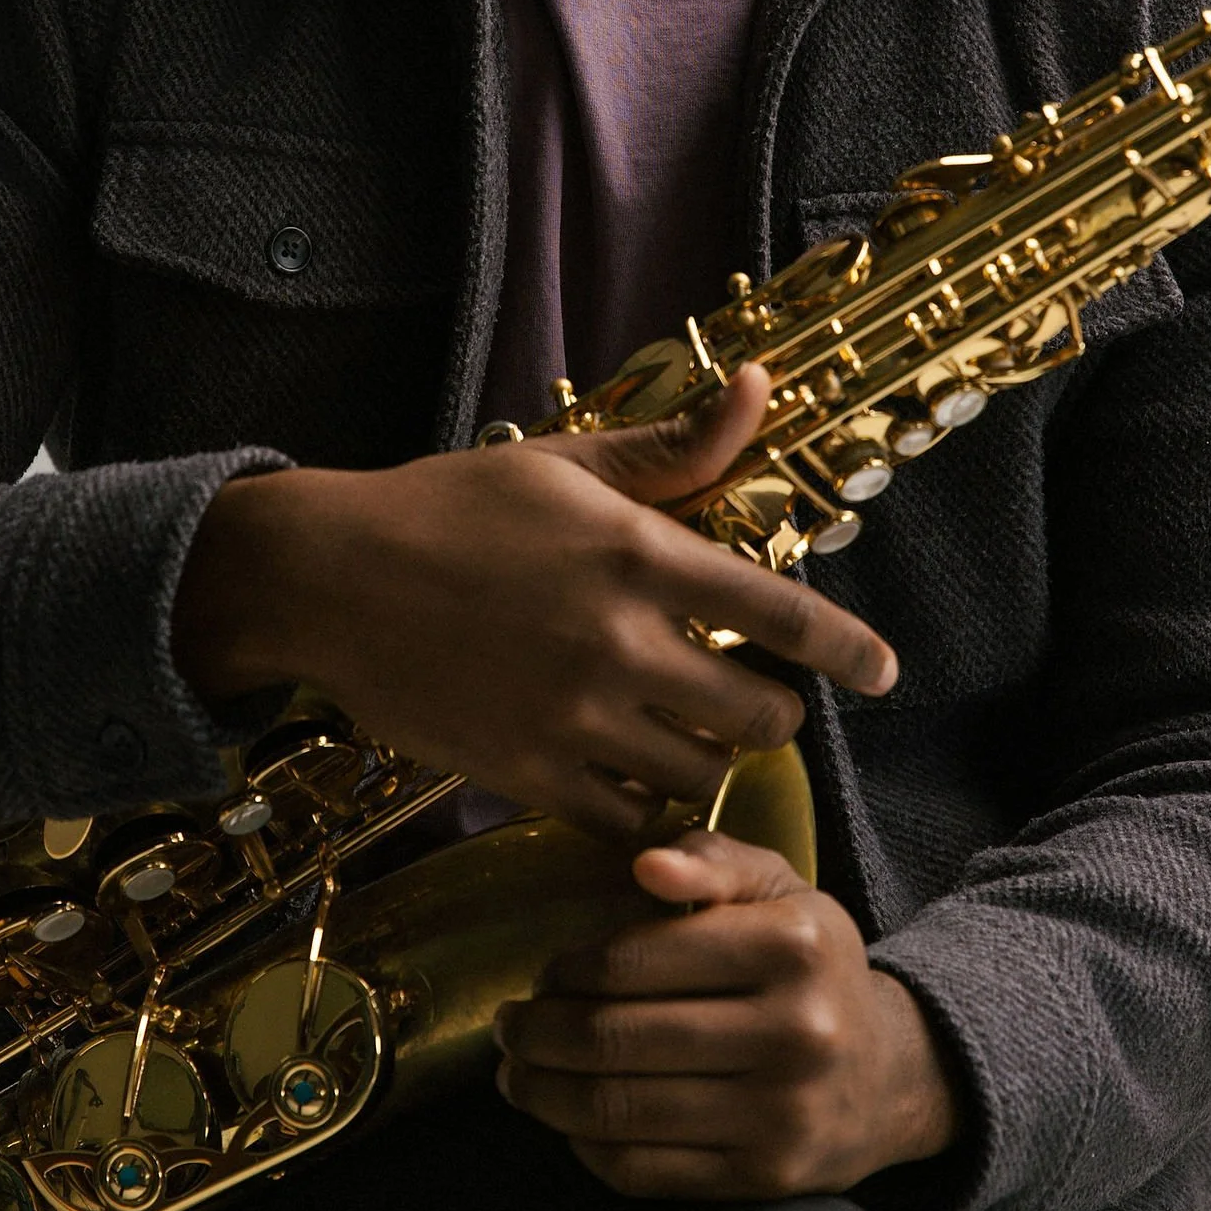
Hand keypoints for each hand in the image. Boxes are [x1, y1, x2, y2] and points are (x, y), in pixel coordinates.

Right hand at [171, 365, 896, 842]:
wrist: (328, 578)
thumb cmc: (447, 507)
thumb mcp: (564, 464)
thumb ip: (673, 450)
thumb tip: (758, 390)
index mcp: (638, 555)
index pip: (783, 615)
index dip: (850, 652)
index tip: (883, 672)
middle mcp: (617, 643)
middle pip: (758, 714)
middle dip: (773, 711)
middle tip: (753, 698)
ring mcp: (571, 717)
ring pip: (699, 775)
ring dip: (712, 761)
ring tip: (692, 737)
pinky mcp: (525, 774)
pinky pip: (626, 820)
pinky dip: (646, 811)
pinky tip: (634, 780)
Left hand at [493, 829, 960, 1194]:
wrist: (890, 1076)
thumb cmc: (809, 968)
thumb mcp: (778, 891)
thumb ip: (710, 862)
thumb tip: (645, 864)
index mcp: (792, 944)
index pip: (633, 960)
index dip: (566, 971)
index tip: (544, 976)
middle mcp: (795, 1030)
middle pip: (614, 1039)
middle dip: (537, 1035)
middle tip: (509, 1029)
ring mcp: (780, 1113)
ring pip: (617, 1110)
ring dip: (543, 1094)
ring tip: (517, 1075)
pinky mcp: (764, 1179)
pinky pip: (642, 1171)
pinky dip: (585, 1147)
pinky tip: (568, 1122)